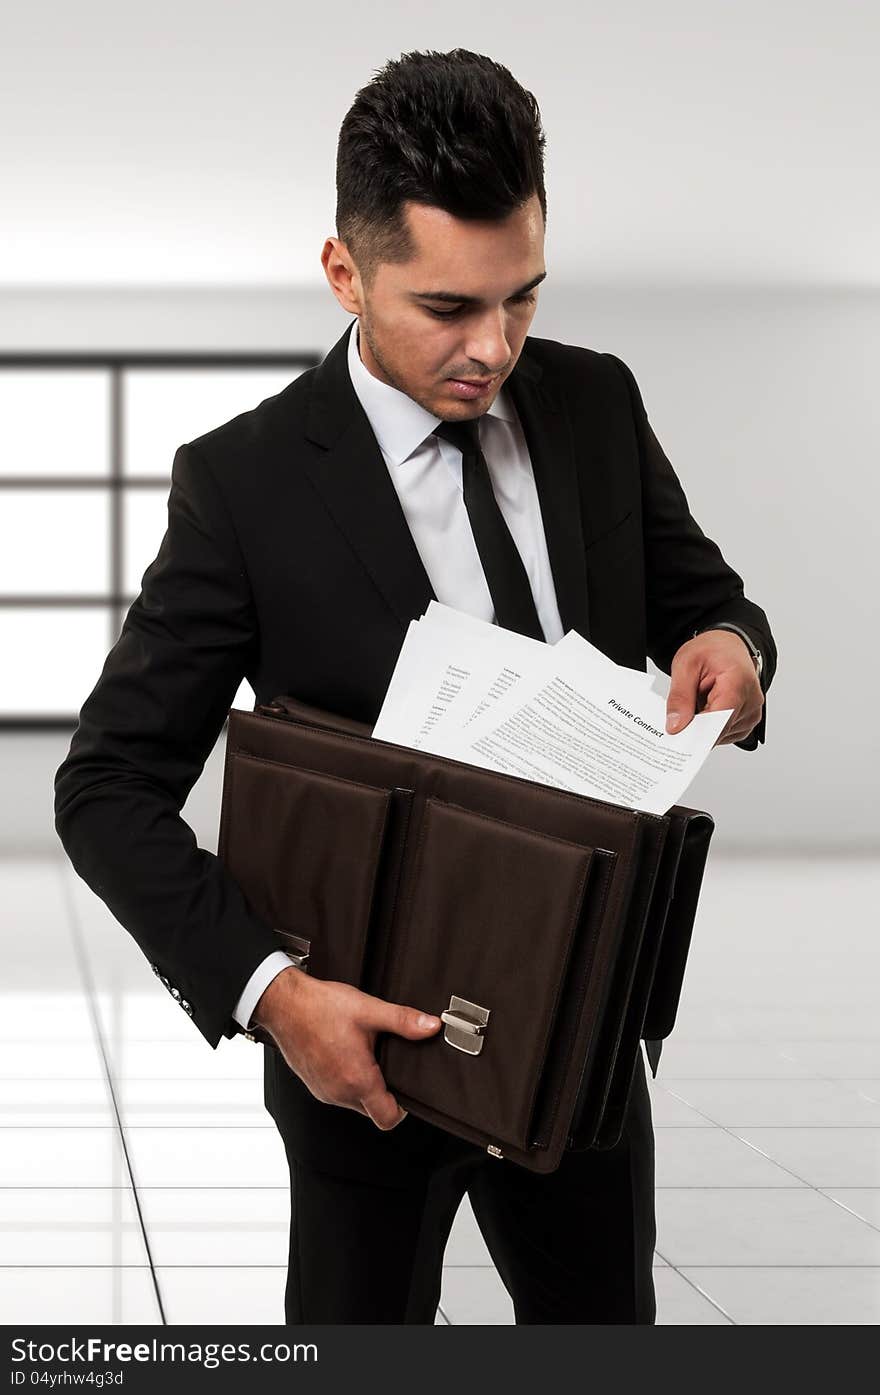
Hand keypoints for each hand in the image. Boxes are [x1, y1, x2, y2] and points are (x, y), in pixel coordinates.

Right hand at [251, 967, 441, 1129]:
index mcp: (357, 1079)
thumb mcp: (369, 1010)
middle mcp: (339, 1092)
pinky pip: (338, 1093)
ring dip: (364, 1086)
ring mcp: (324, 1091)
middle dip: (384, 1093)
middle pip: (373, 1111)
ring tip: (366, 1056)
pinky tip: (346, 1055)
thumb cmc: (319, 1008)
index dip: (403, 1109)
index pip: (388, 1118)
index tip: (406, 1089)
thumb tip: (431, 1026)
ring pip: (354, 1102)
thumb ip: (403, 1021)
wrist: (284, 1004)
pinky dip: (346, 1081)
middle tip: (387, 1065)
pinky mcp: (314, 1085)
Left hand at [665, 629, 763, 745]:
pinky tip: (707, 709)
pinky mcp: (749, 719)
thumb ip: (680, 697)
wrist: (727, 645)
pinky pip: (726, 733)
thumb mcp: (685, 665)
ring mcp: (752, 711)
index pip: (720, 719)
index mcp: (738, 681)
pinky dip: (712, 727)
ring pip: (722, 735)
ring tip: (699, 702)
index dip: (697, 730)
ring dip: (705, 726)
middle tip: (681, 712)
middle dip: (697, 726)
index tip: (678, 733)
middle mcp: (752, 699)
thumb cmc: (712, 650)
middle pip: (720, 730)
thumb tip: (676, 725)